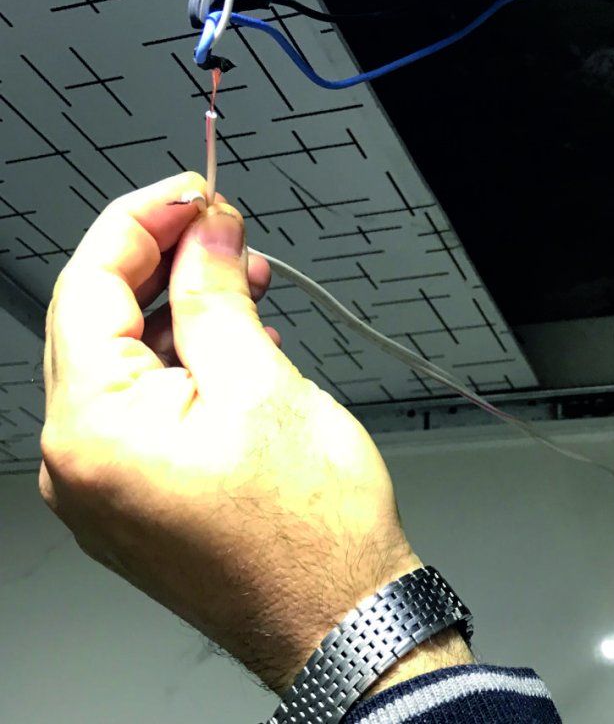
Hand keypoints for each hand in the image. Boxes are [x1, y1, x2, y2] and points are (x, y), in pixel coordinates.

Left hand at [40, 174, 470, 694]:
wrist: (340, 616)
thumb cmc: (311, 529)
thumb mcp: (263, 382)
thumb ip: (216, 294)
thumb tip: (207, 231)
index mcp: (95, 430)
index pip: (89, 285)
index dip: (141, 222)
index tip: (192, 191)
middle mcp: (79, 462)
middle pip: (98, 320)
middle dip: (162, 261)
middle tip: (222, 226)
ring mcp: (104, 484)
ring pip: (124, 360)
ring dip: (178, 309)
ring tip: (243, 282)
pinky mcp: (136, 496)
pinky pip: (142, 404)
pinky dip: (183, 358)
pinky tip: (233, 338)